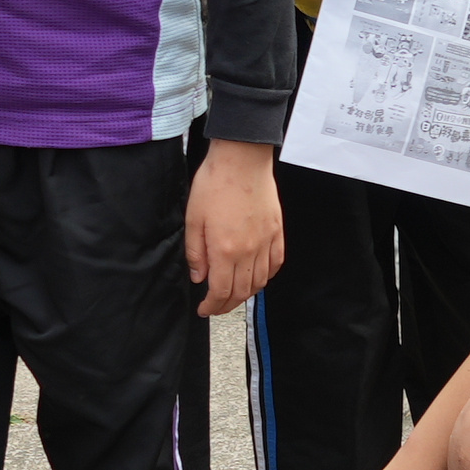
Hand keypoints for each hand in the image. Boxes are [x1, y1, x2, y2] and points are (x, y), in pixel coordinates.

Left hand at [183, 138, 280, 314]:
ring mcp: (266, 242)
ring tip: (234, 295)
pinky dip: (266, 276)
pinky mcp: (276, 232)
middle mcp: (248, 251)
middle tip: (216, 307)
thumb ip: (195, 253)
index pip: (220, 291)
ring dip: (246, 294)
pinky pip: (275, 264)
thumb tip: (199, 277)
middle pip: (241, 292)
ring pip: (260, 281)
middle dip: (227, 305)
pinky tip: (257, 277)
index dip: (212, 306)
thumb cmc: (214, 184)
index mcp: (224, 250)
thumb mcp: (193, 219)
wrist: (242, 159)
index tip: (205, 309)